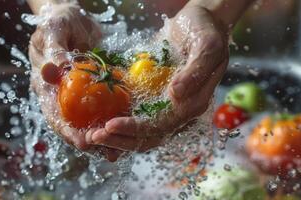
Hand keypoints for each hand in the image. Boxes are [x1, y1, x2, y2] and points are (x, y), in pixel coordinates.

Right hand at [28, 2, 120, 160]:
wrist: (73, 19)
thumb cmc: (59, 22)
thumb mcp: (54, 31)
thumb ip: (53, 51)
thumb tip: (51, 71)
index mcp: (44, 87)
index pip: (54, 115)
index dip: (67, 131)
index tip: (83, 142)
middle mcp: (59, 96)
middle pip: (72, 126)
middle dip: (89, 141)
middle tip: (107, 151)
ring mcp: (75, 96)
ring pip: (86, 122)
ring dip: (101, 137)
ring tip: (118, 151)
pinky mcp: (91, 92)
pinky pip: (101, 109)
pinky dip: (111, 120)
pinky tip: (124, 129)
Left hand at [86, 5, 228, 152]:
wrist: (198, 22)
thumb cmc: (206, 32)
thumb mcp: (207, 46)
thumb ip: (195, 72)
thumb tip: (176, 94)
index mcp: (193, 103)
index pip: (162, 125)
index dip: (136, 129)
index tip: (111, 125)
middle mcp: (179, 109)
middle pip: (149, 136)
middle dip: (121, 139)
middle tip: (94, 137)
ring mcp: (165, 104)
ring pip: (140, 131)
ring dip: (117, 136)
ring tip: (93, 135)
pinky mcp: (153, 95)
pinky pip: (134, 114)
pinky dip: (118, 120)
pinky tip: (99, 121)